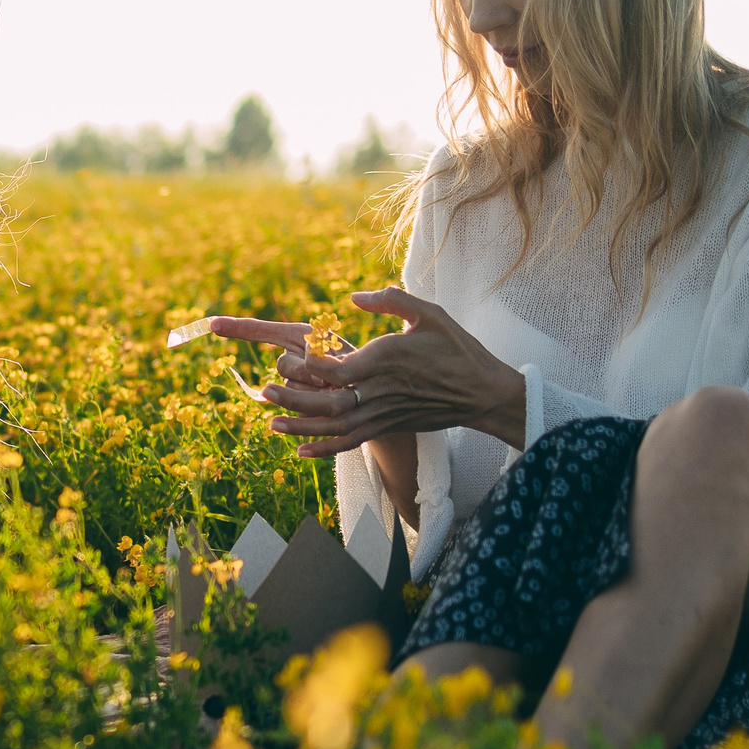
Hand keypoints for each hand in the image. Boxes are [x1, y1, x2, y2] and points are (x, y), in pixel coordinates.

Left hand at [202, 289, 525, 457]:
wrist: (483, 392)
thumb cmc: (456, 347)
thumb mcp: (428, 313)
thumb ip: (390, 300)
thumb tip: (352, 297)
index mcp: (386, 360)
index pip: (338, 369)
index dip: (310, 367)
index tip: (292, 356)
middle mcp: (380, 391)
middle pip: (329, 402)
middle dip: (295, 400)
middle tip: (265, 392)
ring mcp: (383, 413)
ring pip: (336, 426)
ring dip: (302, 426)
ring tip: (271, 423)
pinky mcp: (388, 427)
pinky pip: (352, 442)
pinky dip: (325, 448)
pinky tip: (301, 451)